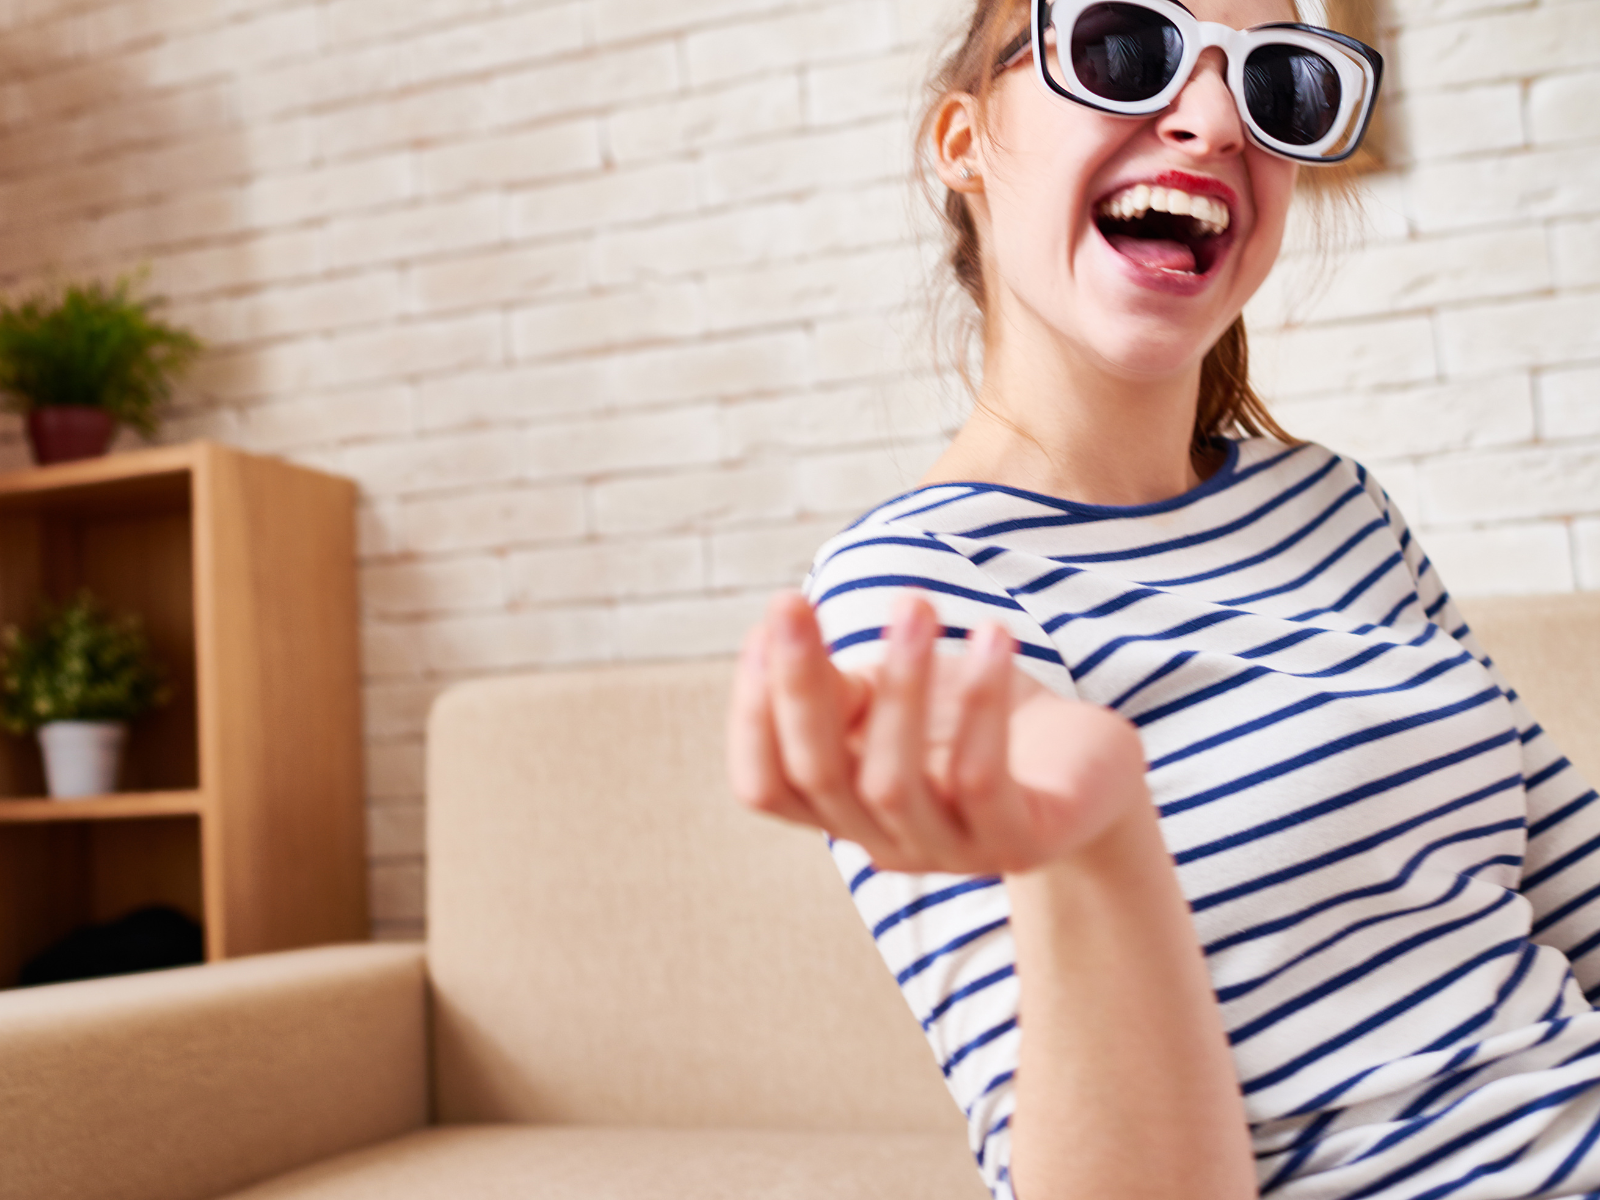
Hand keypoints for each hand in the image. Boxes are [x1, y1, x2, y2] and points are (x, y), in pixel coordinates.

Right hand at [727, 591, 1148, 874]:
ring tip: (915, 604)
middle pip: (817, 777)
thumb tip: (781, 636)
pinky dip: (981, 703)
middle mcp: (885, 841)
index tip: (768, 623)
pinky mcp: (1019, 841)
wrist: (1084, 769)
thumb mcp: (893, 695)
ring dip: (899, 683)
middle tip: (794, 600)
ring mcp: (951, 852)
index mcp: (843, 809)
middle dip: (798, 684)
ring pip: (890, 781)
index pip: (764, 784)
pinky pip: (980, 778)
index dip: (752, 710)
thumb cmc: (970, 723)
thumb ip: (837, 687)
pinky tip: (992, 634)